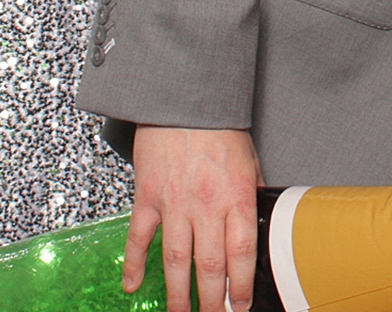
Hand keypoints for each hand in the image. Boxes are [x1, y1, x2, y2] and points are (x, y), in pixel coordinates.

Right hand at [124, 126, 261, 311]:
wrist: (183, 99)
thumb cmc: (218, 127)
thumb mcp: (249, 160)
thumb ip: (251, 195)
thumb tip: (259, 223)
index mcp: (235, 196)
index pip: (242, 252)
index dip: (242, 285)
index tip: (241, 305)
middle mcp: (206, 205)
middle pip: (209, 265)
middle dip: (212, 300)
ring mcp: (174, 203)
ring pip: (175, 260)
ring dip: (178, 293)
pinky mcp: (147, 197)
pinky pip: (139, 238)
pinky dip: (133, 264)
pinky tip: (132, 286)